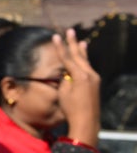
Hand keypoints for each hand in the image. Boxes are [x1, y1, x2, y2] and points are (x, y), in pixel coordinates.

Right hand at [53, 28, 100, 146]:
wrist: (86, 121)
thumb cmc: (71, 109)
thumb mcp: (63, 93)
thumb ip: (64, 80)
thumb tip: (66, 73)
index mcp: (80, 76)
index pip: (68, 58)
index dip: (61, 47)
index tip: (56, 36)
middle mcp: (89, 74)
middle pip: (78, 55)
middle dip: (73, 43)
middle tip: (70, 31)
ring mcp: (94, 79)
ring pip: (85, 61)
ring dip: (81, 51)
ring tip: (81, 41)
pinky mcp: (95, 84)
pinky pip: (88, 68)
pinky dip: (85, 61)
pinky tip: (84, 58)